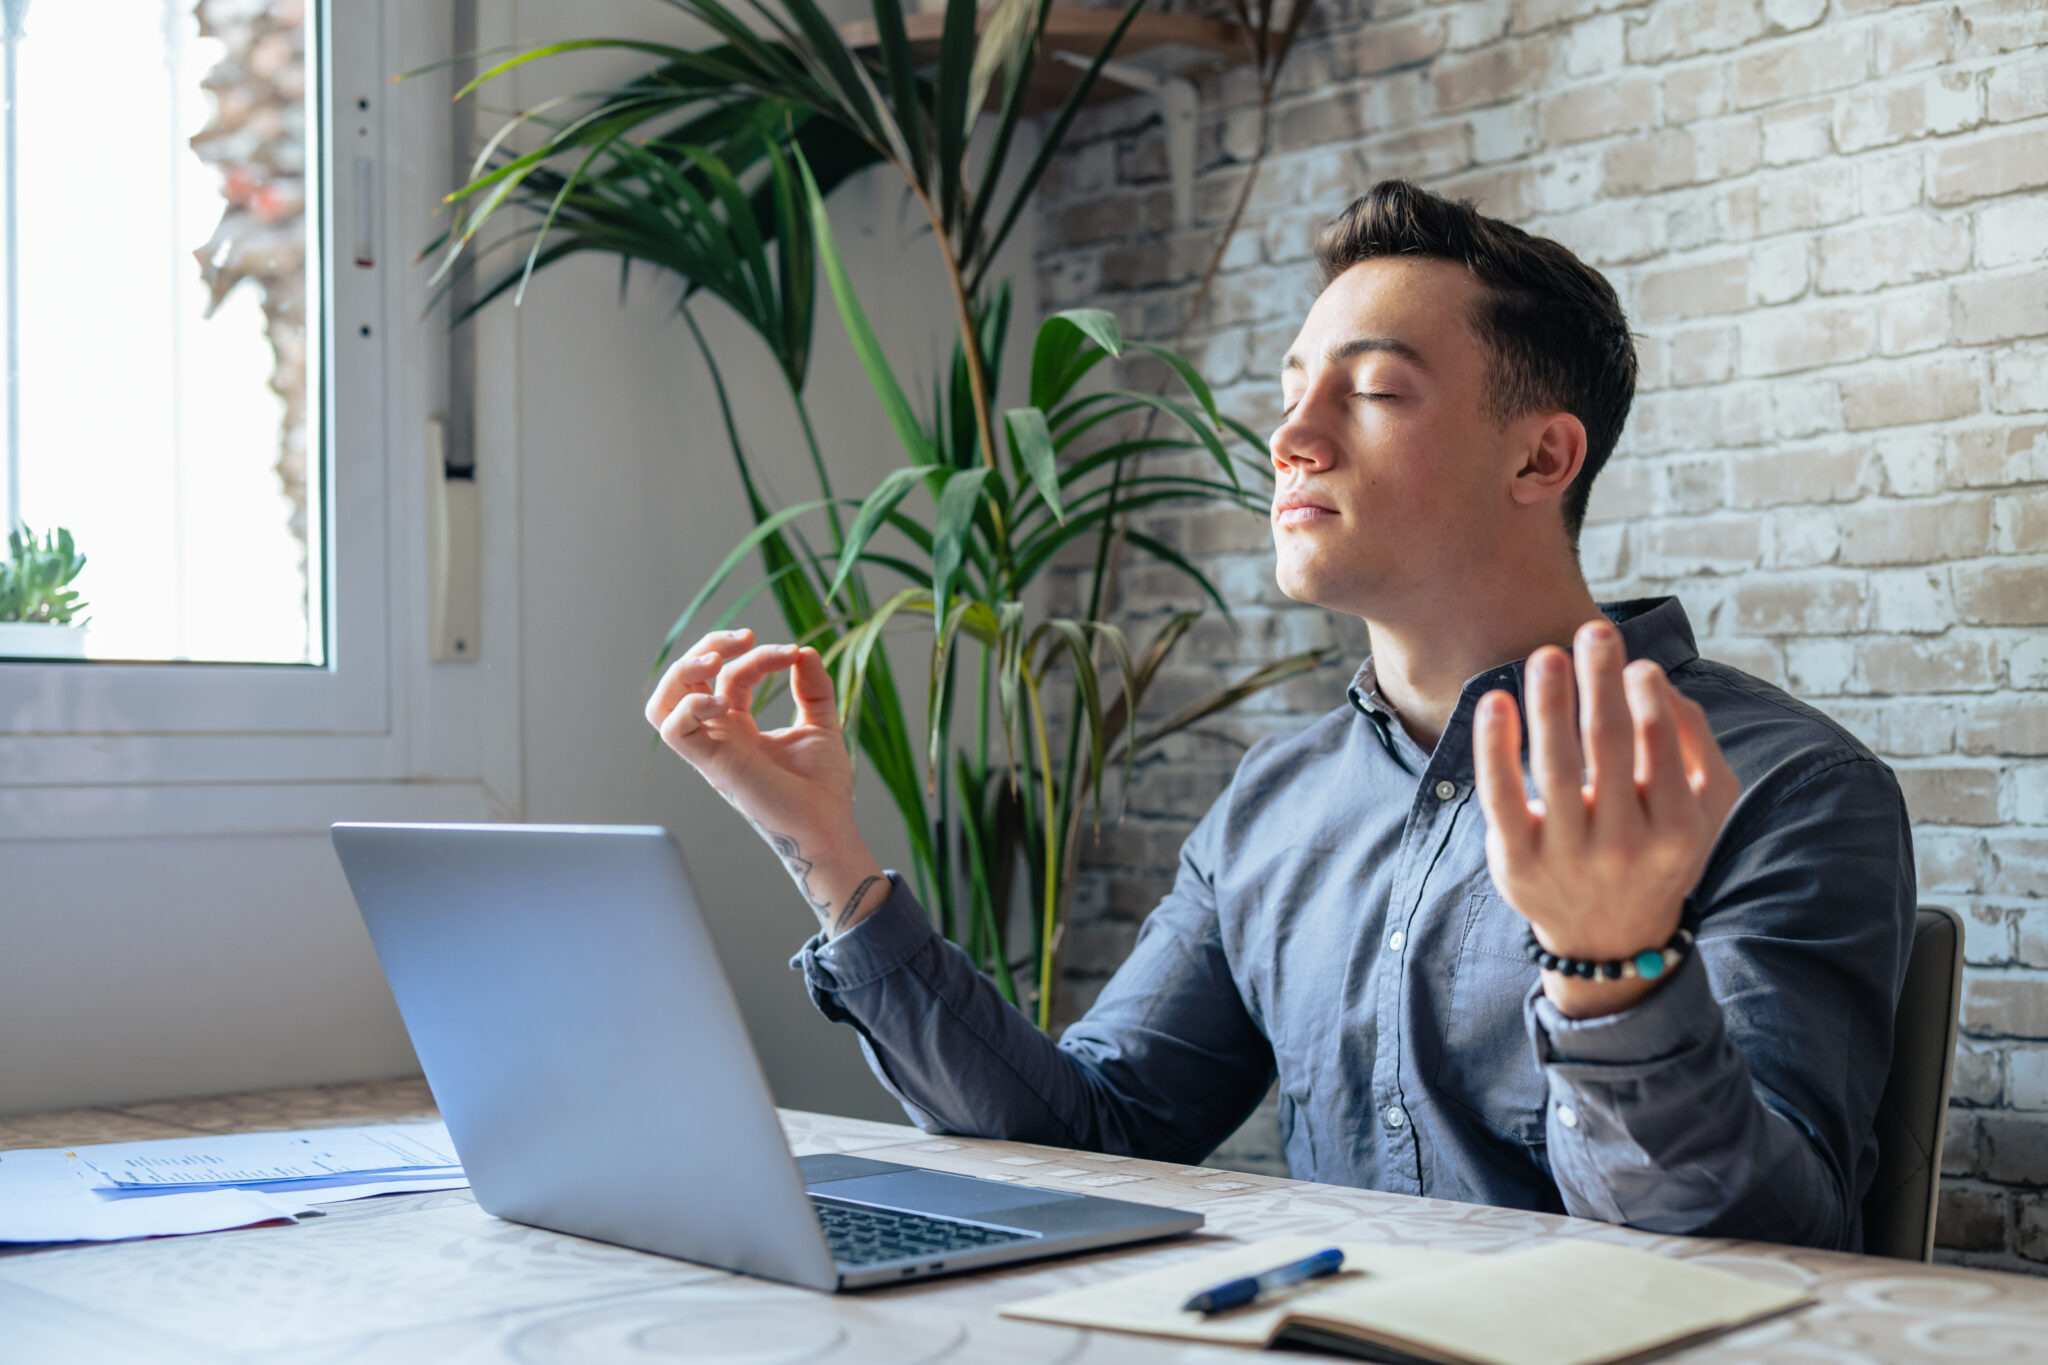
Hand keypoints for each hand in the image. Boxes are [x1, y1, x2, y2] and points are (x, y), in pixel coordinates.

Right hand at [645, 628, 887, 934]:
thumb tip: (805, 650)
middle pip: (682, 682)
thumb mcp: (821, 723)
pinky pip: (675, 732)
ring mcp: (711, 750)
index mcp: (738, 726)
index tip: (793, 653)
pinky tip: (724, 699)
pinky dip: (690, 706)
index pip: (728, 675)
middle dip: (707, 647)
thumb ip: (812, 687)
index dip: (756, 654)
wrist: (828, 825)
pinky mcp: (713, 765)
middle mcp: (718, 736)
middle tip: (745, 637)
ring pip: (661, 705)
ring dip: (683, 671)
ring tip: (717, 658)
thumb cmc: (822, 787)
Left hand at [1473, 619, 1740, 1017]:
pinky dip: (1495, 746)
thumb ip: (1699, 747)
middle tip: (1594, 630)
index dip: (1648, 697)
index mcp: (1676, 830)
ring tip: (1546, 654)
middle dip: (1600, 681)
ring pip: (1554, 765)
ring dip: (1550, 701)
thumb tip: (1665, 686)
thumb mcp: (1705, 812)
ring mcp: (1566, 856)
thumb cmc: (1660, 851)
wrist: (1610, 937)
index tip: (1637, 662)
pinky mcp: (1517, 861)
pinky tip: (1496, 702)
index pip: (1659, 748)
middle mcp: (1623, 845)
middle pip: (1607, 746)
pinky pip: (1502, 794)